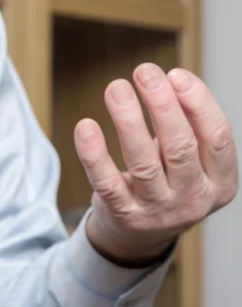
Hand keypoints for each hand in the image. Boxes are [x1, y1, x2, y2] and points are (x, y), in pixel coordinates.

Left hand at [74, 63, 237, 265]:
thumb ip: (188, 124)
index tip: (174, 74)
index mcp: (220, 182)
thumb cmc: (168, 182)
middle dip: (162, 105)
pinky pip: (106, 182)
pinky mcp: (122, 215)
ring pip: (143, 163)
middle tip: (144, 71)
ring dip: (128, 120)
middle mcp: (192, 199)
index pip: (218, 137)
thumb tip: (171, 79)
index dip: (198, 102)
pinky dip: (94, 153)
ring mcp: (157, 211)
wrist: (140, 235)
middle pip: (180, 147)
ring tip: (116, 88)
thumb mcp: (190, 160)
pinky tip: (85, 126)